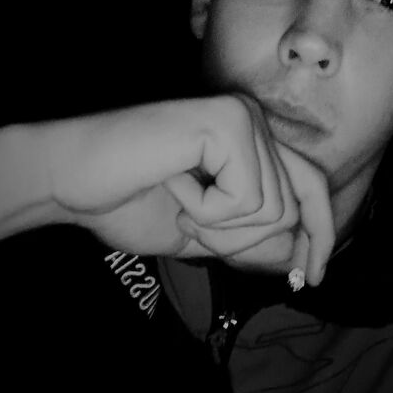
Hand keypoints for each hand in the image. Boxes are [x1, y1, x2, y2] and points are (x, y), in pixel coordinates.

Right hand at [48, 94, 333, 283]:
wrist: (71, 181)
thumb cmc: (126, 202)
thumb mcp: (203, 234)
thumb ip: (250, 241)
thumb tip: (301, 257)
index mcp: (250, 139)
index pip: (312, 187)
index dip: (321, 233)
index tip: (312, 276)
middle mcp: (253, 118)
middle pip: (295, 208)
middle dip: (244, 241)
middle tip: (190, 226)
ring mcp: (241, 116)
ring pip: (273, 210)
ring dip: (218, 228)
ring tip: (177, 201)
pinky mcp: (226, 122)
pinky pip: (245, 199)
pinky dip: (205, 211)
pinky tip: (172, 183)